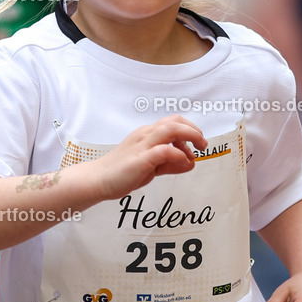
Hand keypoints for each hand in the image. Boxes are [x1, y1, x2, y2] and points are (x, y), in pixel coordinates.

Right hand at [90, 115, 207, 201]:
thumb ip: (170, 164)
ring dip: (190, 136)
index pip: (173, 121)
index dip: (190, 129)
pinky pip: (164, 150)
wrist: (98, 180)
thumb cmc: (122, 172)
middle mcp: (145, 135)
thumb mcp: (151, 167)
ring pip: (171, 129)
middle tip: (202, 144)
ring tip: (198, 150)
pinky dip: (178, 155)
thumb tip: (190, 163)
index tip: (197, 144)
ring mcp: (142, 145)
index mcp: (147, 134)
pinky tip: (183, 163)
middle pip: (175, 121)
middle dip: (194, 130)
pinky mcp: (140, 158)